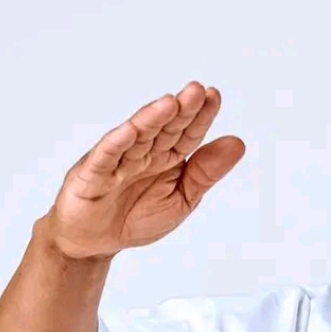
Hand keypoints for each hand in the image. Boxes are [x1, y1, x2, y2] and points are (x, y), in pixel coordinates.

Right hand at [44, 81, 244, 259]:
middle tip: (197, 89)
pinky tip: (131, 130)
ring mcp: (117, 161)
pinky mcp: (92, 174)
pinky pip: (106, 157)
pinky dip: (117, 144)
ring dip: (151, 119)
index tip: (214, 95)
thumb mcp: (182, 199)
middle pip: (165, 128)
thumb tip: (238, 143)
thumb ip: (206, 172)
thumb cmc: (136, 217)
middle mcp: (143, 153)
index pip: (187, 132)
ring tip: (170, 103)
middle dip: (181, 109)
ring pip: (137, 136)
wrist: (95, 242)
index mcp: (167, 157)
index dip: (201, 115)